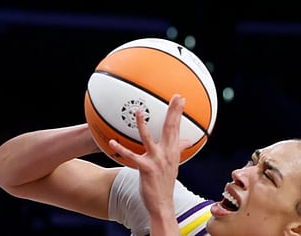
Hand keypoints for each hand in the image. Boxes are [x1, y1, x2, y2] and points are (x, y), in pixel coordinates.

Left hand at [108, 95, 190, 217]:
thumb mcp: (174, 164)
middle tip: (175, 97)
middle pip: (170, 129)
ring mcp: (156, 161)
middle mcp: (167, 154)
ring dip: (142, 125)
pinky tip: (112, 141)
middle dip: (173, 112)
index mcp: (172, 152)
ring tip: (137, 111)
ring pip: (148, 139)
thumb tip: (188, 141)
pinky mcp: (145, 168)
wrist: (162, 204)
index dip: (178, 112)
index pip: (176, 128)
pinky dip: (121, 148)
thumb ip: (179, 149)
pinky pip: (131, 156)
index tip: (180, 98)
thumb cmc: (165, 183)